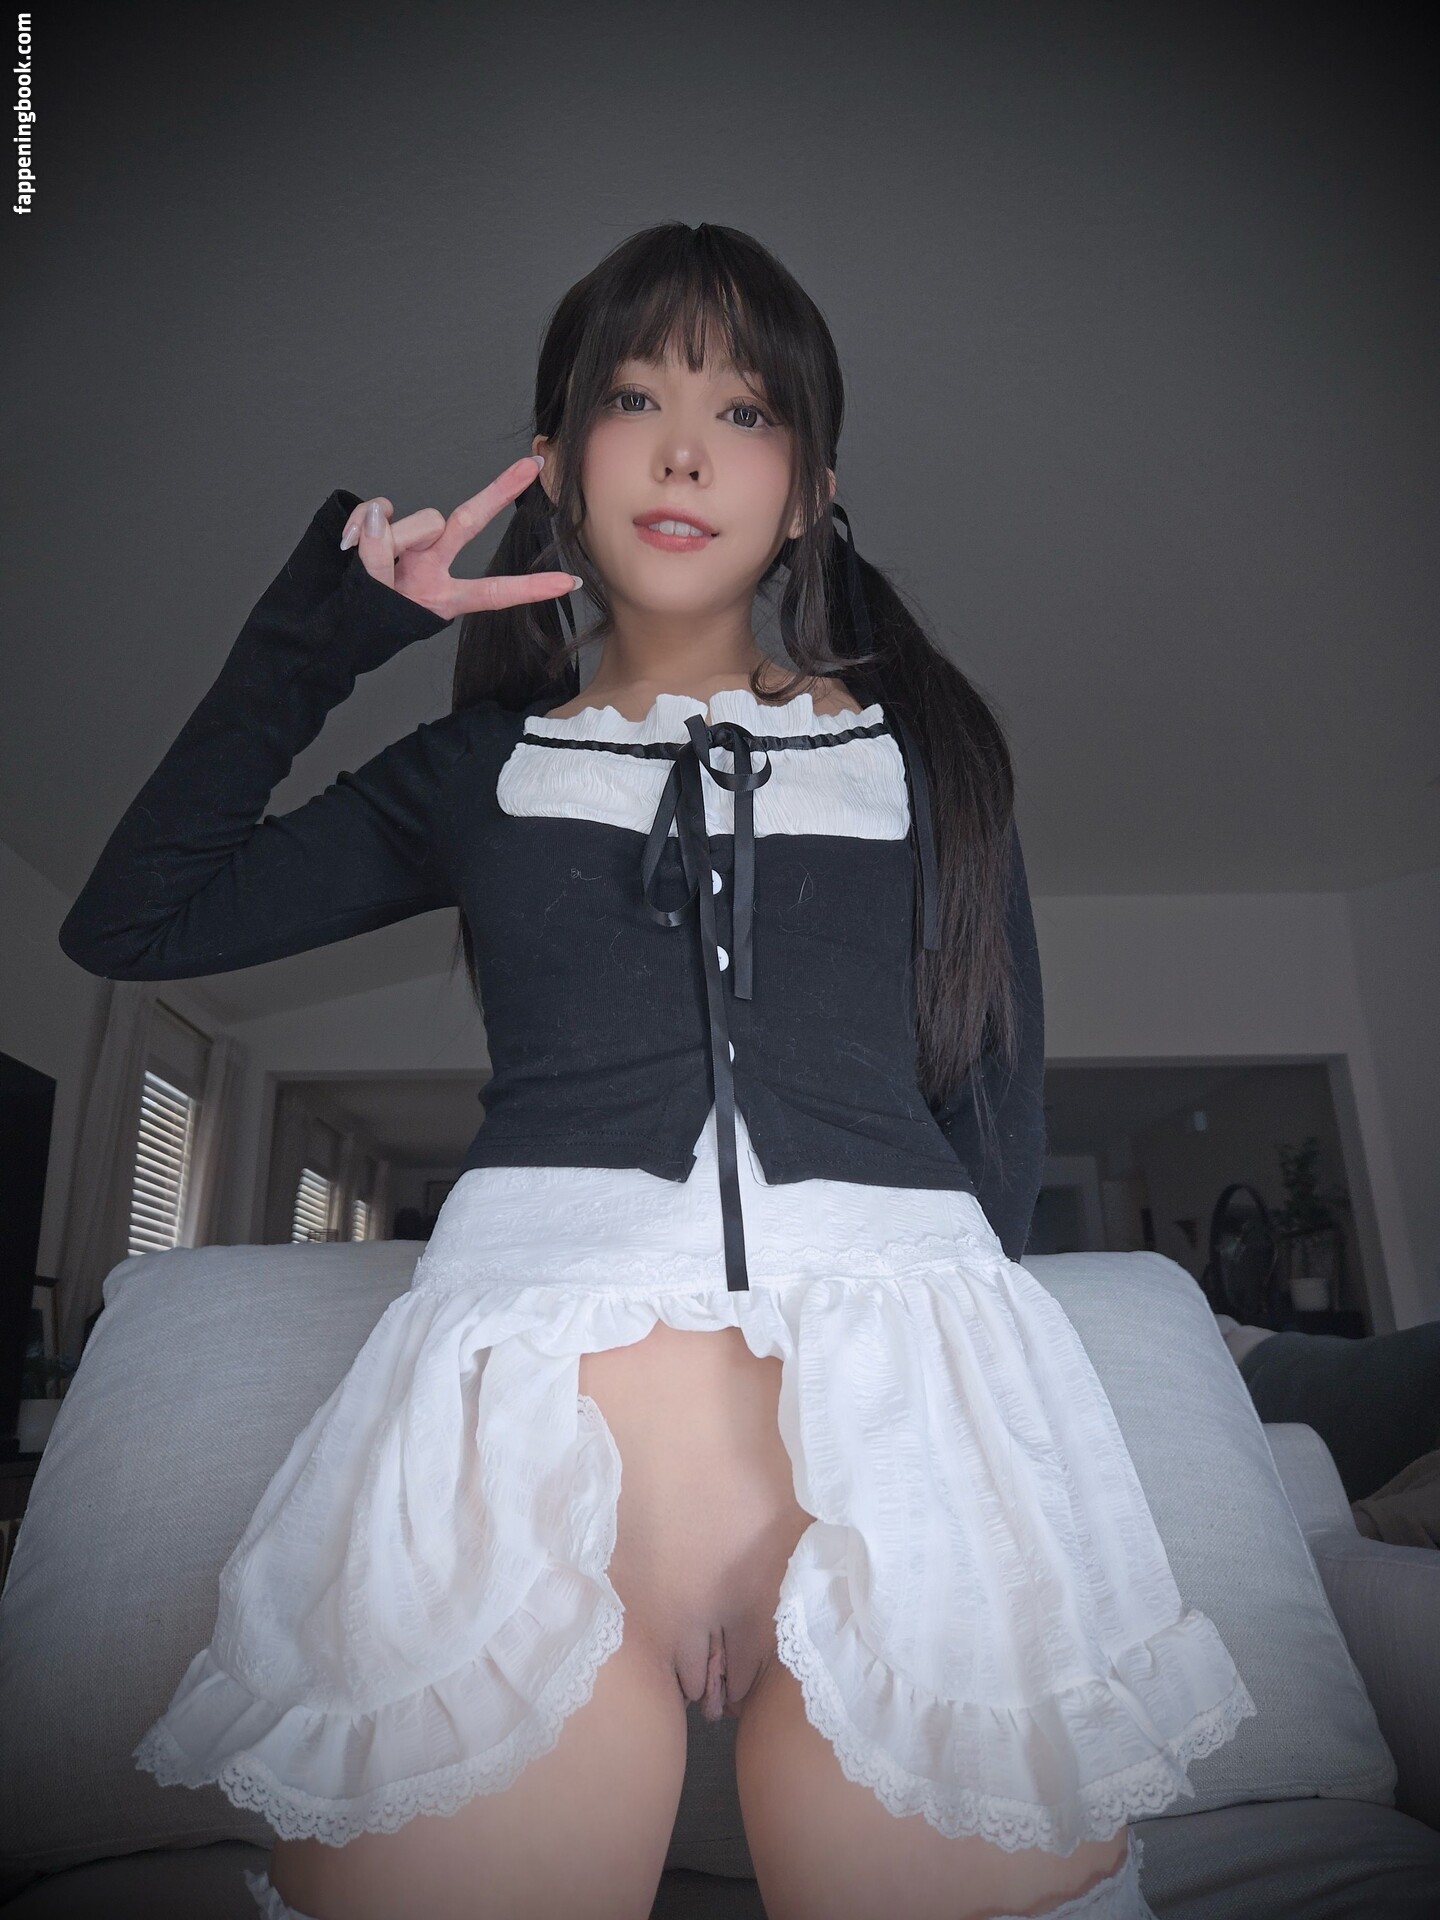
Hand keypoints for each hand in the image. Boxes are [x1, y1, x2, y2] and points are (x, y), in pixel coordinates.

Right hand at [339, 456, 577, 620]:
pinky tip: (349, 538)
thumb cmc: (362, 616)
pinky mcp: (388, 525)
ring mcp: (413, 543)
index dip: (530, 587)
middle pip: (467, 521)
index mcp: (443, 594)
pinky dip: (361, 522)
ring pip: (416, 518)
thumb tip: (379, 515)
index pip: (493, 591)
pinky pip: (379, 509)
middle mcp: (435, 564)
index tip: (569, 582)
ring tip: (362, 556)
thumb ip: (377, 558)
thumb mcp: (375, 600)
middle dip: (497, 492)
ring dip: (389, 536)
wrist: (333, 617)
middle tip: (532, 465)